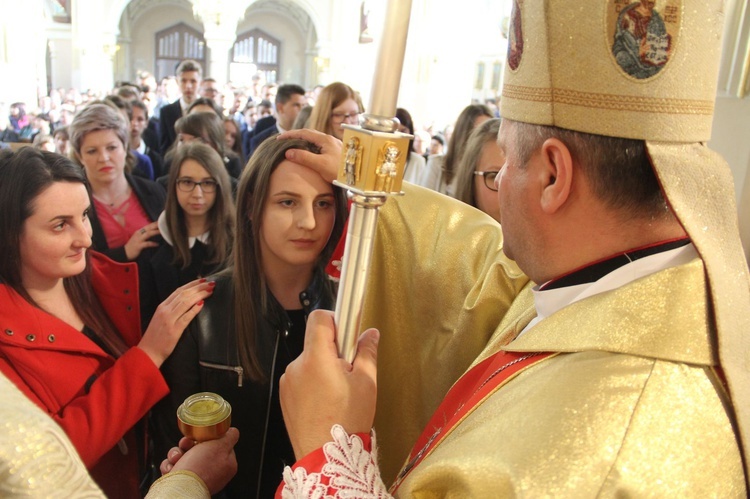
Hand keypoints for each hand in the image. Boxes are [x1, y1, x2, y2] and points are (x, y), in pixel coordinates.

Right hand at [124, 221, 159, 259]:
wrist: (124, 253)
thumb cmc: (133, 245)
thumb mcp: (138, 238)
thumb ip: (145, 234)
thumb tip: (154, 232)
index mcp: (139, 231)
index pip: (148, 226)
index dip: (154, 223)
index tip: (161, 221)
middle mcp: (138, 234)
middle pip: (148, 228)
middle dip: (156, 225)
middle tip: (163, 223)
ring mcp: (138, 239)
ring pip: (148, 234)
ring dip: (155, 232)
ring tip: (162, 232)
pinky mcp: (138, 245)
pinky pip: (147, 244)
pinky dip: (152, 244)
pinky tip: (157, 244)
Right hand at [138, 278, 214, 366]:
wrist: (148, 352)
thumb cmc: (156, 337)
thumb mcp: (161, 318)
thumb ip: (171, 309)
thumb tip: (187, 301)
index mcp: (162, 307)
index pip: (178, 291)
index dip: (192, 284)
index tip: (202, 280)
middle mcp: (165, 310)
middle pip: (184, 294)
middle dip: (199, 287)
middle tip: (211, 283)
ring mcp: (169, 320)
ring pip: (186, 302)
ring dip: (200, 295)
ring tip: (210, 291)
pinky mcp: (174, 330)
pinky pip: (186, 317)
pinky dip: (194, 309)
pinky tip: (202, 304)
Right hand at [159, 428, 238, 494]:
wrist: (181, 488)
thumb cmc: (200, 467)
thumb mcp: (220, 445)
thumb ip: (229, 437)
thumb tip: (233, 432)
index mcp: (226, 464)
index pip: (219, 445)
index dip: (208, 438)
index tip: (201, 434)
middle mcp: (213, 473)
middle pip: (199, 450)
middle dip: (188, 445)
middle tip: (185, 444)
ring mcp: (197, 478)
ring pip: (184, 457)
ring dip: (176, 454)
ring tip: (176, 459)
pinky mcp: (183, 482)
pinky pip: (175, 469)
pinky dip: (170, 467)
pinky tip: (171, 469)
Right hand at [276, 129, 342, 182]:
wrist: (358, 177)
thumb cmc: (341, 171)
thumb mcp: (320, 165)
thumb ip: (304, 157)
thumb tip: (288, 152)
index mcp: (325, 139)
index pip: (303, 132)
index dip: (290, 134)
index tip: (279, 138)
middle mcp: (330, 139)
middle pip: (309, 134)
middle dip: (295, 136)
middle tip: (284, 141)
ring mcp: (334, 145)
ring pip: (315, 140)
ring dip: (303, 142)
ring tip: (293, 146)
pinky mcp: (336, 153)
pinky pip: (320, 146)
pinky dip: (310, 147)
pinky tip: (308, 154)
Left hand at [280, 310, 378, 458]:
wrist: (325, 457)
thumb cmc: (347, 420)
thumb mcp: (367, 382)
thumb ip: (367, 352)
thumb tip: (370, 333)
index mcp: (316, 357)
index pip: (319, 318)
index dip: (335, 320)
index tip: (348, 332)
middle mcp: (296, 366)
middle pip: (315, 342)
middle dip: (334, 351)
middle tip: (350, 372)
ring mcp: (288, 382)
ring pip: (309, 362)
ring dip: (323, 369)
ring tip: (339, 393)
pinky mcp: (285, 397)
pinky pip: (301, 379)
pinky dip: (313, 384)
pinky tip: (327, 403)